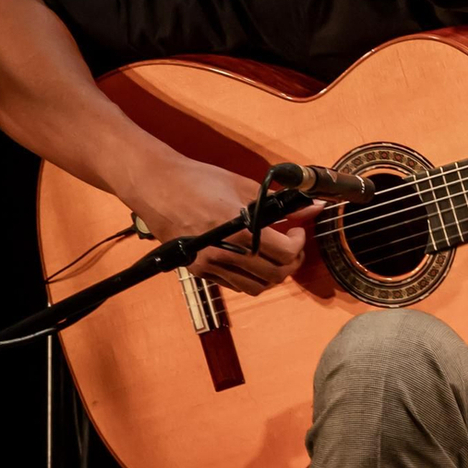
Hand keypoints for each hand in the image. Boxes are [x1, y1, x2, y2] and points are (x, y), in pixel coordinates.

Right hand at [131, 158, 306, 295]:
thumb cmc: (197, 180)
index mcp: (239, 231)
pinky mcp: (198, 271)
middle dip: (291, 262)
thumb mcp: (244, 186)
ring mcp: (209, 266)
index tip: (297, 232)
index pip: (285, 253)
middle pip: (275, 276)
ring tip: (273, 255)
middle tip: (292, 246)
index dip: (299, 244)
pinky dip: (250, 278)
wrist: (157, 186)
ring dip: (272, 275)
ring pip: (255, 288)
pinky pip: (234, 285)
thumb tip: (311, 207)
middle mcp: (224, 254)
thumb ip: (279, 203)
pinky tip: (250, 259)